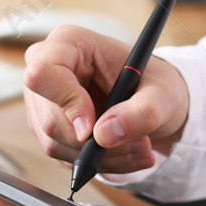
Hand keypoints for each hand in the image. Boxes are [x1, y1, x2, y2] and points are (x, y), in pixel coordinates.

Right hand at [22, 26, 189, 176]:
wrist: (153, 100)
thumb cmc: (155, 85)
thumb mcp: (162, 95)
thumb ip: (140, 113)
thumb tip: (104, 135)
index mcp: (70, 43)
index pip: (43, 73)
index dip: (67, 103)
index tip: (95, 128)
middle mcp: (48, 68)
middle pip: (49, 119)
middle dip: (95, 143)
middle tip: (138, 144)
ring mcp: (44, 100)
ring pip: (55, 142)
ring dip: (101, 157)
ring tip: (138, 148)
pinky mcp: (48, 125)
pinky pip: (63, 154)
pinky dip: (97, 161)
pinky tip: (122, 151)